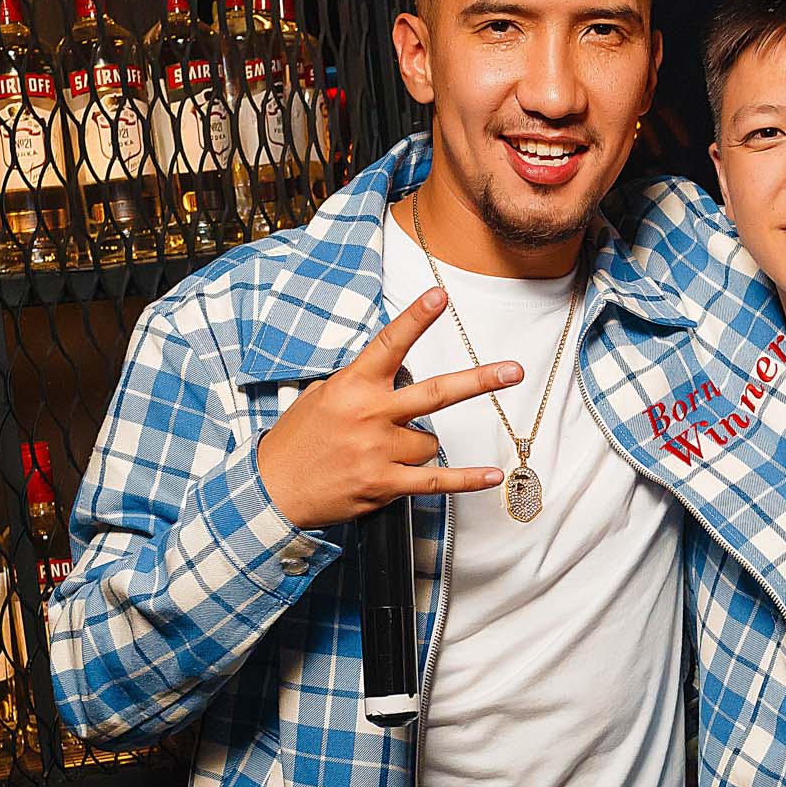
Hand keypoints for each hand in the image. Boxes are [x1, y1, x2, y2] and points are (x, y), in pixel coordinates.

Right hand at [256, 288, 523, 527]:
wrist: (271, 491)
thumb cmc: (298, 440)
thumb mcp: (321, 396)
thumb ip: (359, 383)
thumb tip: (391, 374)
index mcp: (352, 386)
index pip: (389, 344)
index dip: (416, 318)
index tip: (441, 295)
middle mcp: (369, 415)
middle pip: (435, 393)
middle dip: (479, 380)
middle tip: (514, 370)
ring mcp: (378, 451)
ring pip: (430, 442)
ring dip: (420, 445)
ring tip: (386, 452)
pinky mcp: (383, 484)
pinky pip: (435, 481)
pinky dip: (466, 479)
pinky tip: (492, 475)